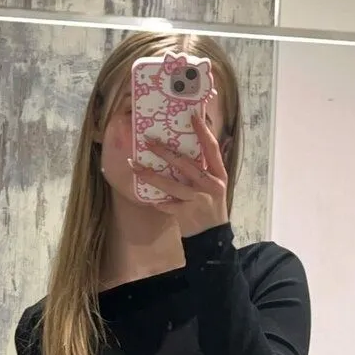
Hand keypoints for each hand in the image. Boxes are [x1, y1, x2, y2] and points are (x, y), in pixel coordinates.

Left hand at [131, 115, 227, 237]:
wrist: (213, 238)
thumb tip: (189, 147)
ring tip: (135, 166)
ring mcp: (197, 200)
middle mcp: (210, 185)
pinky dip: (157, 201)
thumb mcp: (215, 187)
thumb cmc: (211, 208)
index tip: (192, 116)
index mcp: (218, 175)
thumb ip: (205, 169)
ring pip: (171, 185)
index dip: (203, 132)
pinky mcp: (186, 214)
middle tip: (148, 141)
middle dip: (165, 152)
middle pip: (186, 164)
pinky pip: (166, 205)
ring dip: (151, 175)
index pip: (212, 149)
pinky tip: (147, 197)